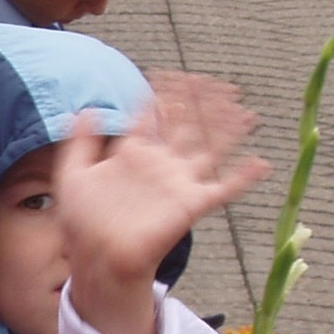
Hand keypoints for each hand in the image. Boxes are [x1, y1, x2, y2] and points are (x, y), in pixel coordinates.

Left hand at [57, 74, 267, 333]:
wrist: (97, 260)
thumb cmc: (82, 223)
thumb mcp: (73, 175)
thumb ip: (80, 142)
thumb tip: (86, 108)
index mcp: (133, 154)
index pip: (154, 115)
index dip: (165, 94)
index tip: (174, 74)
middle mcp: (160, 165)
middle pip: (188, 127)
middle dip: (205, 105)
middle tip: (222, 84)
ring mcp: (178, 183)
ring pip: (210, 149)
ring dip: (229, 131)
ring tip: (247, 113)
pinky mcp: (191, 205)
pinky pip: (223, 189)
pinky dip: (243, 178)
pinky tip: (261, 164)